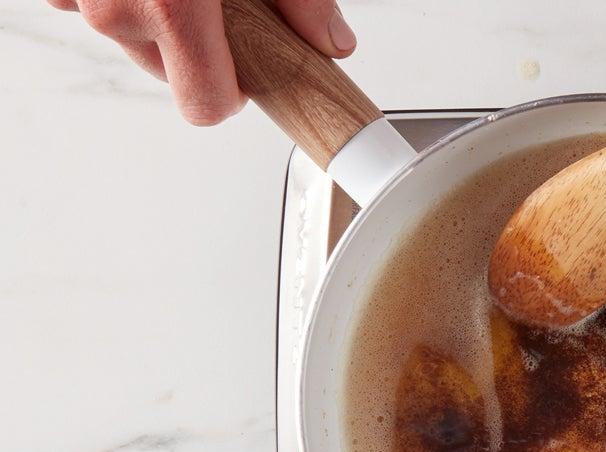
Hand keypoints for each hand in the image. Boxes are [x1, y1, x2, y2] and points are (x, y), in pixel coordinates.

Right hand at [46, 0, 356, 125]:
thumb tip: (331, 42)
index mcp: (169, 6)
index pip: (205, 106)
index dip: (234, 92)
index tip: (248, 72)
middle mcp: (112, 6)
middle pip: (170, 70)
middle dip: (198, 42)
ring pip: (131, 34)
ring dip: (156, 12)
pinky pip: (91, 0)